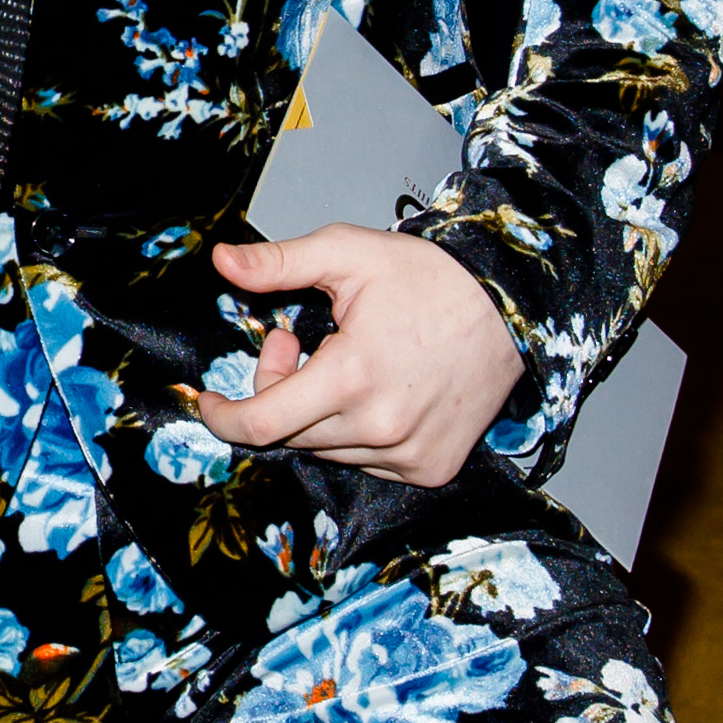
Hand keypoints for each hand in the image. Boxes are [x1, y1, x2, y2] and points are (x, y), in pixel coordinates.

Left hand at [201, 225, 524, 489]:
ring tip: (343, 359)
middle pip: (291, 432)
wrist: (510, 310)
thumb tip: (223, 261)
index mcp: (351, 378)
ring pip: (326, 448)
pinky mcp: (430, 467)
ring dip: (318, 411)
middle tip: (297, 340)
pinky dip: (357, 431)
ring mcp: (407, 454)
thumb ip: (279, 263)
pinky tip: (378, 389)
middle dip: (279, 388)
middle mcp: (379, 427)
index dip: (224, 417)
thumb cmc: (432, 280)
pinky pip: (367, 462)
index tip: (211, 402)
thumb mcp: (348, 254)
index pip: (261, 426)